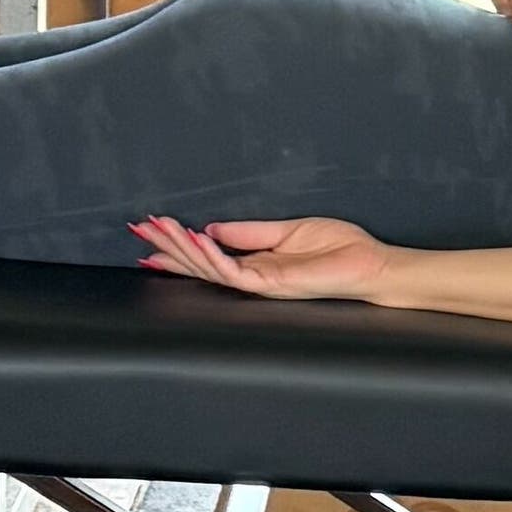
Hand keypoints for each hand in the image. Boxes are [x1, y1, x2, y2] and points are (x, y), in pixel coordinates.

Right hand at [133, 215, 392, 302]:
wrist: (371, 265)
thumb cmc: (341, 250)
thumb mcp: (288, 231)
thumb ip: (250, 232)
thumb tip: (214, 227)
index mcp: (256, 264)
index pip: (208, 257)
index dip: (177, 248)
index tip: (150, 235)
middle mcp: (254, 277)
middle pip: (200, 264)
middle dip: (168, 247)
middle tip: (139, 230)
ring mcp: (261, 283)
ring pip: (210, 269)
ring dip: (182, 248)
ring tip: (158, 231)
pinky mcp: (273, 285)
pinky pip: (234, 272)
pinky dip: (212, 255)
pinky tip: (195, 239)